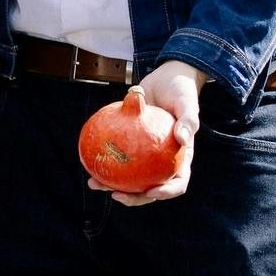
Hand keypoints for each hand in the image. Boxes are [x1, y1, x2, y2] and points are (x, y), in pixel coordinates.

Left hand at [90, 60, 205, 205]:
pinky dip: (104, 159)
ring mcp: (146, 154)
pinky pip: (117, 154)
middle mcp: (162, 160)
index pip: (177, 182)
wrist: (166, 77)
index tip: (151, 192)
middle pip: (149, 187)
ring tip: (94, 184)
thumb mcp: (188, 103)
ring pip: (130, 176)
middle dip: (133, 197)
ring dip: (112, 185)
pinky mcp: (131, 143)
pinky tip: (87, 160)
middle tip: (116, 195)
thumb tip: (182, 138)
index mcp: (179, 158)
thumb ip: (187, 121)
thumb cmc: (181, 91)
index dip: (166, 193)